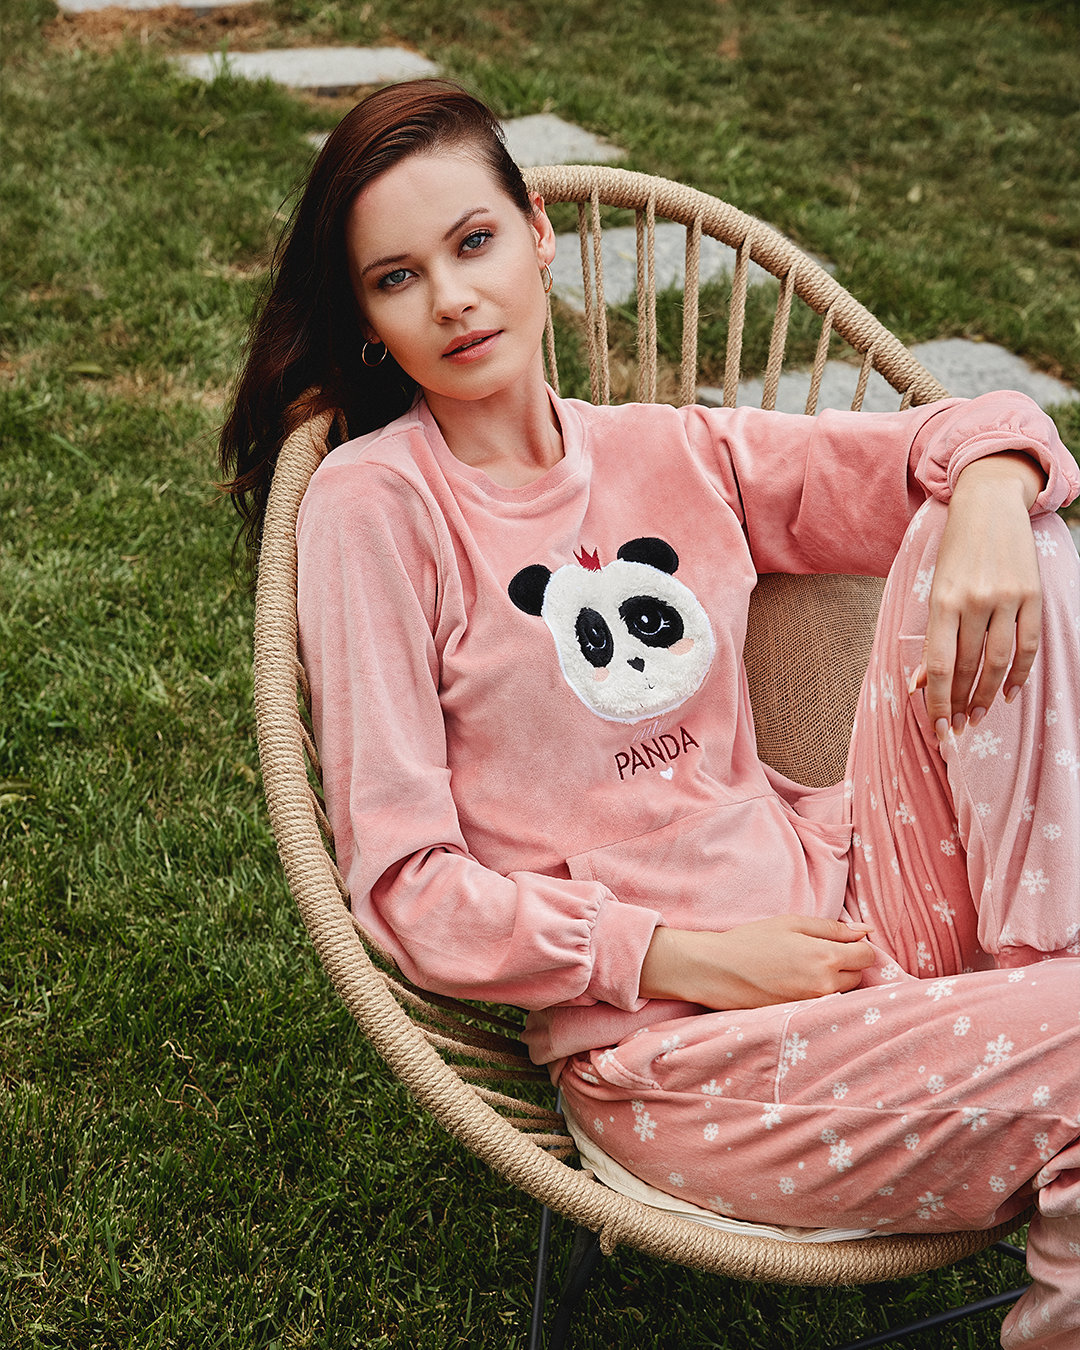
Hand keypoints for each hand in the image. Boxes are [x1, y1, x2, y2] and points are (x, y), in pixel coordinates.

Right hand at [638, 915, 876, 1009]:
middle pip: (859, 976)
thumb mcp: (792, 923)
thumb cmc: (752, 940)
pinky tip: (797, 983)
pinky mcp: (802, 1016)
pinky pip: (826, 1004)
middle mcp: (825, 985)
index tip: (841, 941)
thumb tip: (865, 930)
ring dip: (835, 980)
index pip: (867, 956)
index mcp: (825, 957)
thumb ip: (832, 928)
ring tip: (806, 968)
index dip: (858, 945)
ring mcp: (814, 1004)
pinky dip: (819, 993)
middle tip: (818, 952)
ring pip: (844, 992)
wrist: (719, 970)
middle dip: (847, 963)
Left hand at [909, 451, 1044, 743]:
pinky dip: (1019, 674)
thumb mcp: (935, 589)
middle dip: (959, 702)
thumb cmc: (955, 552)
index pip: (939, 664)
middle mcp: (976, 601)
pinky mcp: (1032, 595)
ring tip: (976, 717)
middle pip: (968, 666)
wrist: (989, 503)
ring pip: (999, 661)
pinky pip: (1028, 645)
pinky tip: (1008, 693)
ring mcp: (1008, 598)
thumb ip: (930, 637)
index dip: (937, 700)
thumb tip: (918, 684)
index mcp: (944, 600)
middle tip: (955, 728)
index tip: (936, 726)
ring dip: (987, 695)